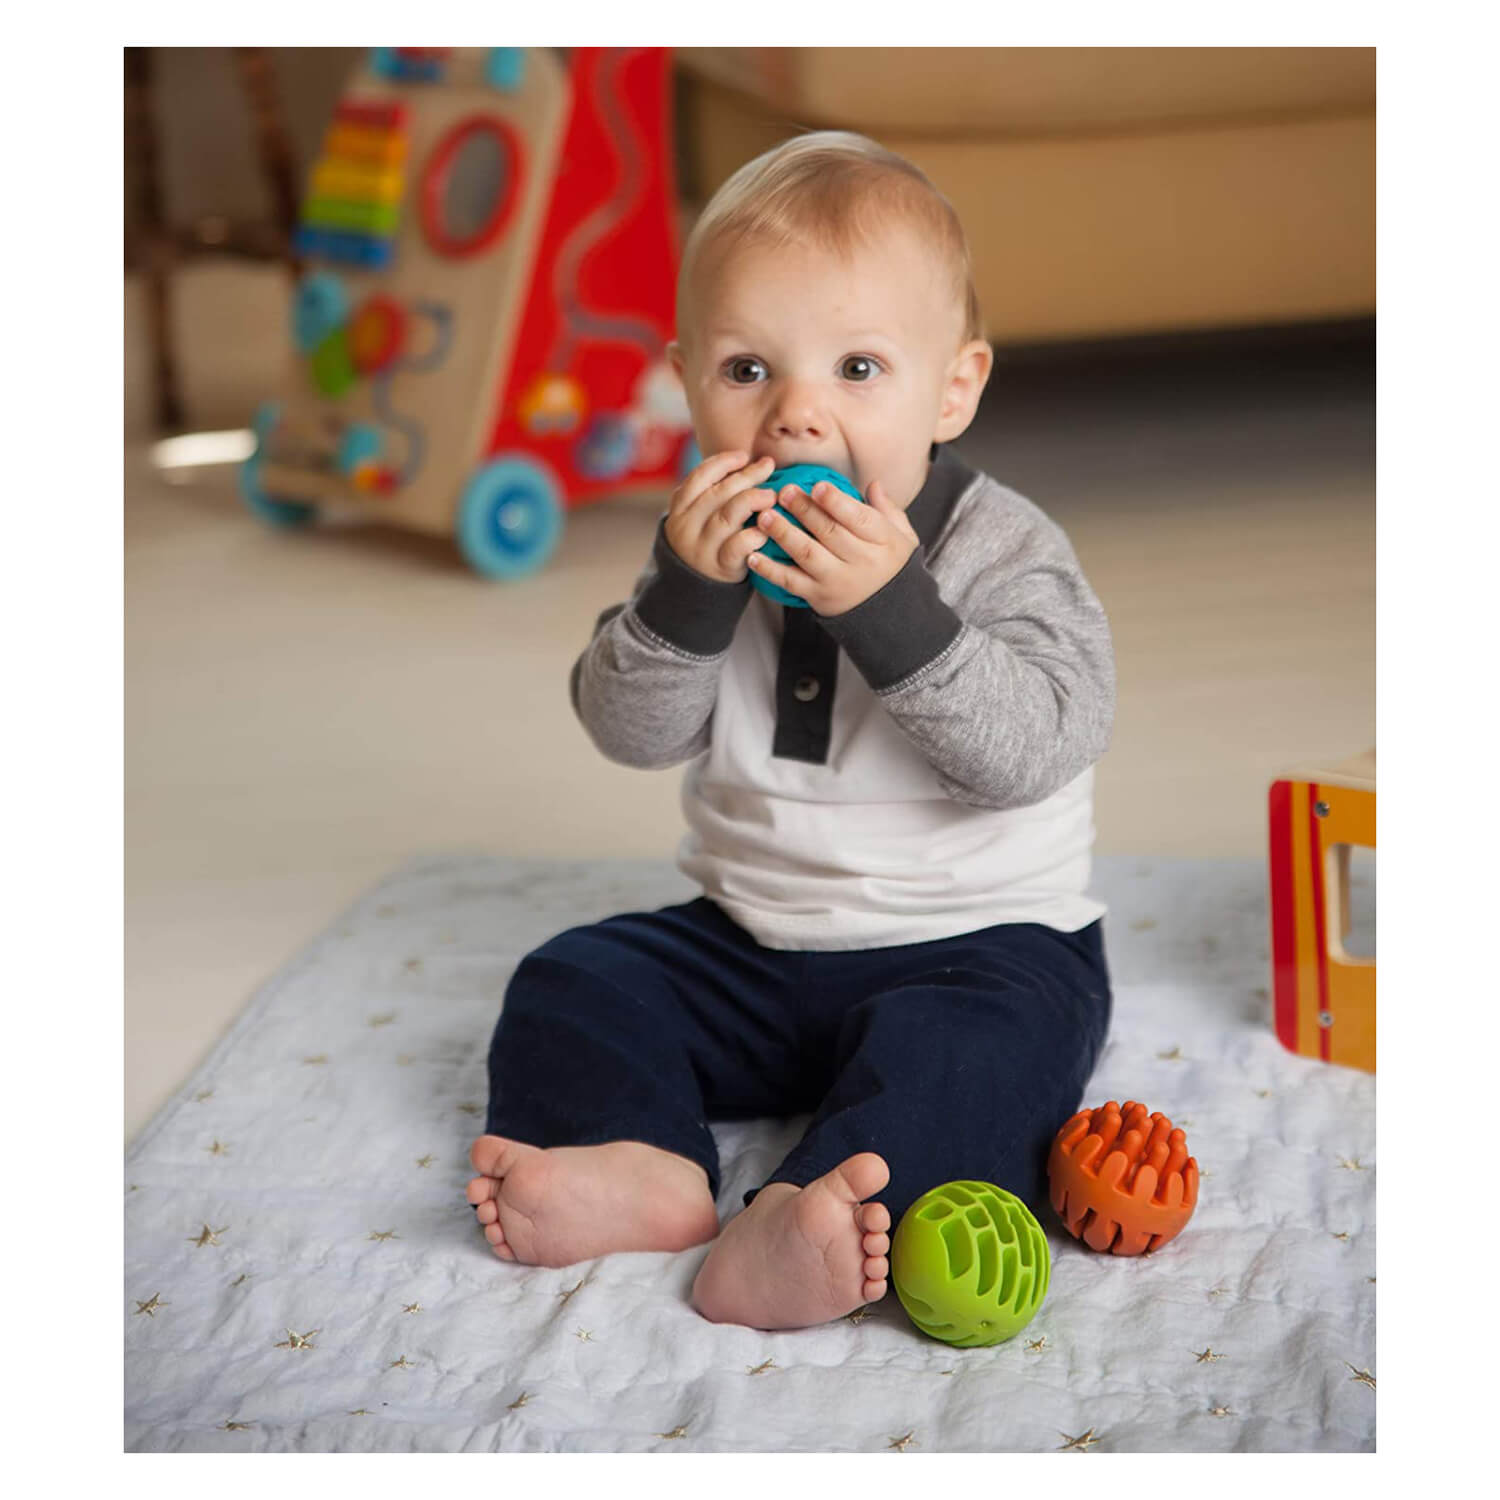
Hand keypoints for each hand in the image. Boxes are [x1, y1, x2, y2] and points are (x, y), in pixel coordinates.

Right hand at [663, 449, 778, 583]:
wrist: (696, 586)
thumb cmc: (707, 539)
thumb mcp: (699, 515)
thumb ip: (715, 492)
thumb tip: (753, 462)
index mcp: (680, 508)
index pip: (699, 476)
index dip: (723, 462)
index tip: (745, 456)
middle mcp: (687, 526)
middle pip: (718, 494)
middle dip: (747, 476)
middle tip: (768, 466)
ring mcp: (702, 548)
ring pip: (728, 516)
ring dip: (753, 500)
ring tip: (772, 495)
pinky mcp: (720, 567)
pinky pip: (739, 546)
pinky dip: (755, 533)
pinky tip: (768, 527)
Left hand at [746, 478, 918, 614]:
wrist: (889, 613)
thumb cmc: (891, 566)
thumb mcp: (902, 537)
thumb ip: (887, 510)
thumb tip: (873, 484)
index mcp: (882, 541)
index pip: (859, 519)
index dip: (837, 502)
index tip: (817, 486)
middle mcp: (861, 562)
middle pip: (829, 532)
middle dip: (804, 510)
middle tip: (784, 491)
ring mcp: (837, 581)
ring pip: (807, 554)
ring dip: (783, 534)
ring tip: (765, 517)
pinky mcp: (818, 597)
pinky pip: (790, 582)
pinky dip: (769, 570)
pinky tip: (753, 555)